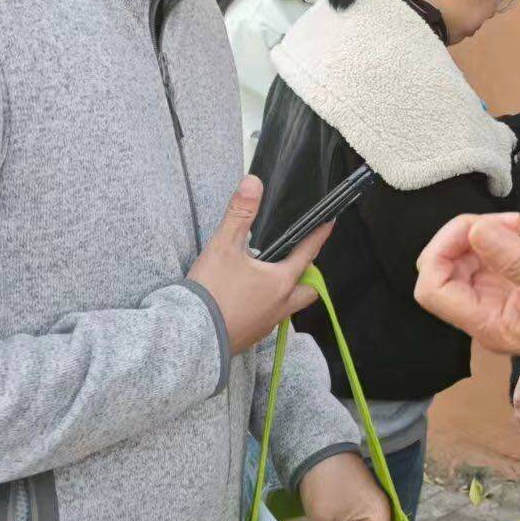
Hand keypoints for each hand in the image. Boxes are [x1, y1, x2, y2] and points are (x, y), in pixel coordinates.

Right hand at [187, 176, 334, 353]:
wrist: (190, 336)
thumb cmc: (211, 292)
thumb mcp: (223, 247)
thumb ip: (240, 213)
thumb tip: (253, 182)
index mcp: (280, 282)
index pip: (307, 255)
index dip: (318, 237)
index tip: (329, 225)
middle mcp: (280, 306)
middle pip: (307, 291)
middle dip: (308, 277)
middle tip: (298, 262)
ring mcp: (266, 324)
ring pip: (288, 307)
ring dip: (286, 294)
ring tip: (271, 281)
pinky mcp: (250, 337)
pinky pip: (268, 321)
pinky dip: (266, 309)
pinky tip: (250, 301)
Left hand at [414, 213, 519, 385]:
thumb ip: (515, 260)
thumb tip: (476, 230)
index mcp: (490, 326)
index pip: (433, 289)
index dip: (442, 252)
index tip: (478, 227)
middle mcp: (485, 316)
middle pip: (442, 270)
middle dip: (462, 237)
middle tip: (503, 220)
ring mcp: (496, 300)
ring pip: (461, 260)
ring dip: (480, 234)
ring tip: (516, 223)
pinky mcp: (511, 286)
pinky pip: (485, 258)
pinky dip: (494, 238)